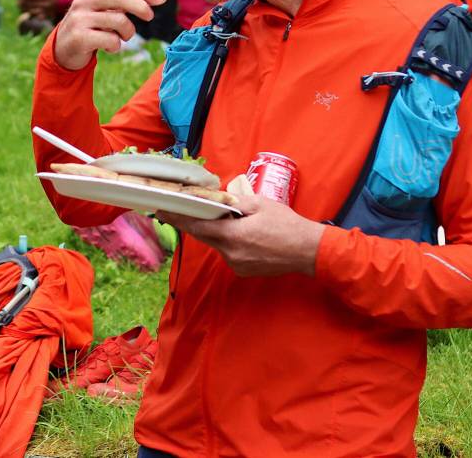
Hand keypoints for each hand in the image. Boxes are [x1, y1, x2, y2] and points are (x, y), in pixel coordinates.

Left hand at [18, 0, 59, 16]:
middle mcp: (46, 5)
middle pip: (30, 5)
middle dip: (22, 3)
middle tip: (18, 1)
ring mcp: (46, 11)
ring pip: (31, 12)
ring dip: (25, 9)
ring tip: (21, 6)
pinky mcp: (47, 16)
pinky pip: (36, 17)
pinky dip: (31, 14)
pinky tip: (27, 11)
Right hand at [54, 0, 166, 70]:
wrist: (64, 48)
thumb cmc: (92, 27)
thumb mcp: (105, 10)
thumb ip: (125, 2)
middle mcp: (84, 0)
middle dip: (140, 6)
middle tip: (150, 16)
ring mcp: (80, 18)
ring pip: (118, 21)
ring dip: (128, 32)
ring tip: (124, 38)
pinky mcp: (79, 37)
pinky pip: (110, 40)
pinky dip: (116, 46)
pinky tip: (110, 47)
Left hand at [156, 195, 324, 276]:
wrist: (310, 251)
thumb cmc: (287, 224)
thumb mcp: (260, 204)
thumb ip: (234, 203)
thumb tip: (216, 200)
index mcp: (233, 235)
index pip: (197, 225)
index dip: (178, 218)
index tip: (161, 210)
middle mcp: (230, 253)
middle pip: (204, 235)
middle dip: (193, 222)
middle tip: (179, 210)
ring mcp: (236, 264)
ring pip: (218, 243)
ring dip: (218, 231)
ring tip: (231, 220)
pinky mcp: (243, 270)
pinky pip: (229, 252)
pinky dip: (230, 241)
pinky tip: (245, 234)